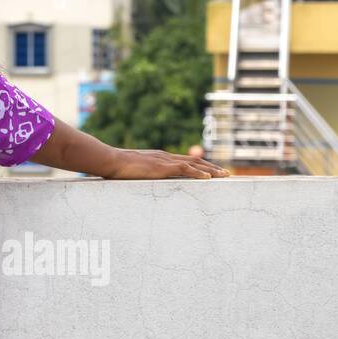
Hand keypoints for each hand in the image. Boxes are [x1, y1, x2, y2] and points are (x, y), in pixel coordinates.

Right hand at [103, 149, 228, 179]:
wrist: (111, 160)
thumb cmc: (117, 167)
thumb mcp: (133, 171)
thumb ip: (141, 174)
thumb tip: (141, 182)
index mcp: (159, 158)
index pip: (185, 160)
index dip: (200, 166)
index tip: (211, 170)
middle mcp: (166, 157)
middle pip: (195, 161)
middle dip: (211, 167)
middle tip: (226, 173)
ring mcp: (165, 161)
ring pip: (194, 164)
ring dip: (211, 170)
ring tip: (224, 176)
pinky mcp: (163, 167)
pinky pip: (186, 169)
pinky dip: (199, 174)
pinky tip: (209, 178)